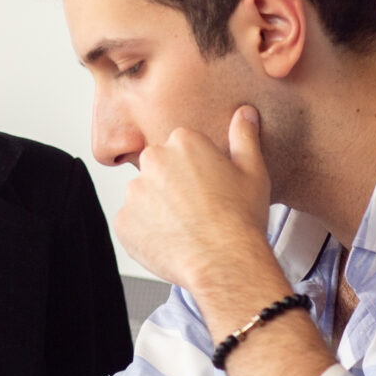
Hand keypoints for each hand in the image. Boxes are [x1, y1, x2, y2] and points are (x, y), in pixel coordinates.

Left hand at [114, 106, 274, 296]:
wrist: (225, 262)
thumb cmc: (242, 218)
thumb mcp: (253, 171)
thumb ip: (244, 137)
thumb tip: (244, 113)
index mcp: (182, 141)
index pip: (181, 150)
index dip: (196, 171)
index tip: (208, 188)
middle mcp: (152, 160)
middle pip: (158, 170)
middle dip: (172, 186)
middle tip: (197, 209)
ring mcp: (134, 191)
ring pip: (144, 197)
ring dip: (158, 209)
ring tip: (186, 228)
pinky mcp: (123, 222)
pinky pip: (133, 224)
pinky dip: (147, 232)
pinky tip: (172, 241)